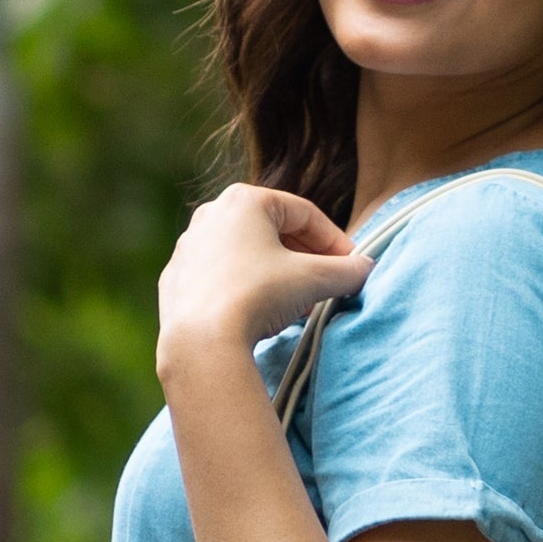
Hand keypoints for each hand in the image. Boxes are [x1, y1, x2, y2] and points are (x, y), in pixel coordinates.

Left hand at [156, 184, 371, 375]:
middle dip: (307, 259)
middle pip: (275, 232)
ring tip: (300, 304)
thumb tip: (365, 268)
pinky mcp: (176, 280)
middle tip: (328, 285)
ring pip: (248, 255)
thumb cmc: (257, 296)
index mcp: (245, 200)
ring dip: (280, 275)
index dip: (336, 241)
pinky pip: (223, 277)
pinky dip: (248, 289)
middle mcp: (211, 214)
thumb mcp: (313, 280)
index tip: (352, 266)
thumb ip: (346, 270)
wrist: (200, 341)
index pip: (305, 215)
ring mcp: (189, 247)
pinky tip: (262, 315)